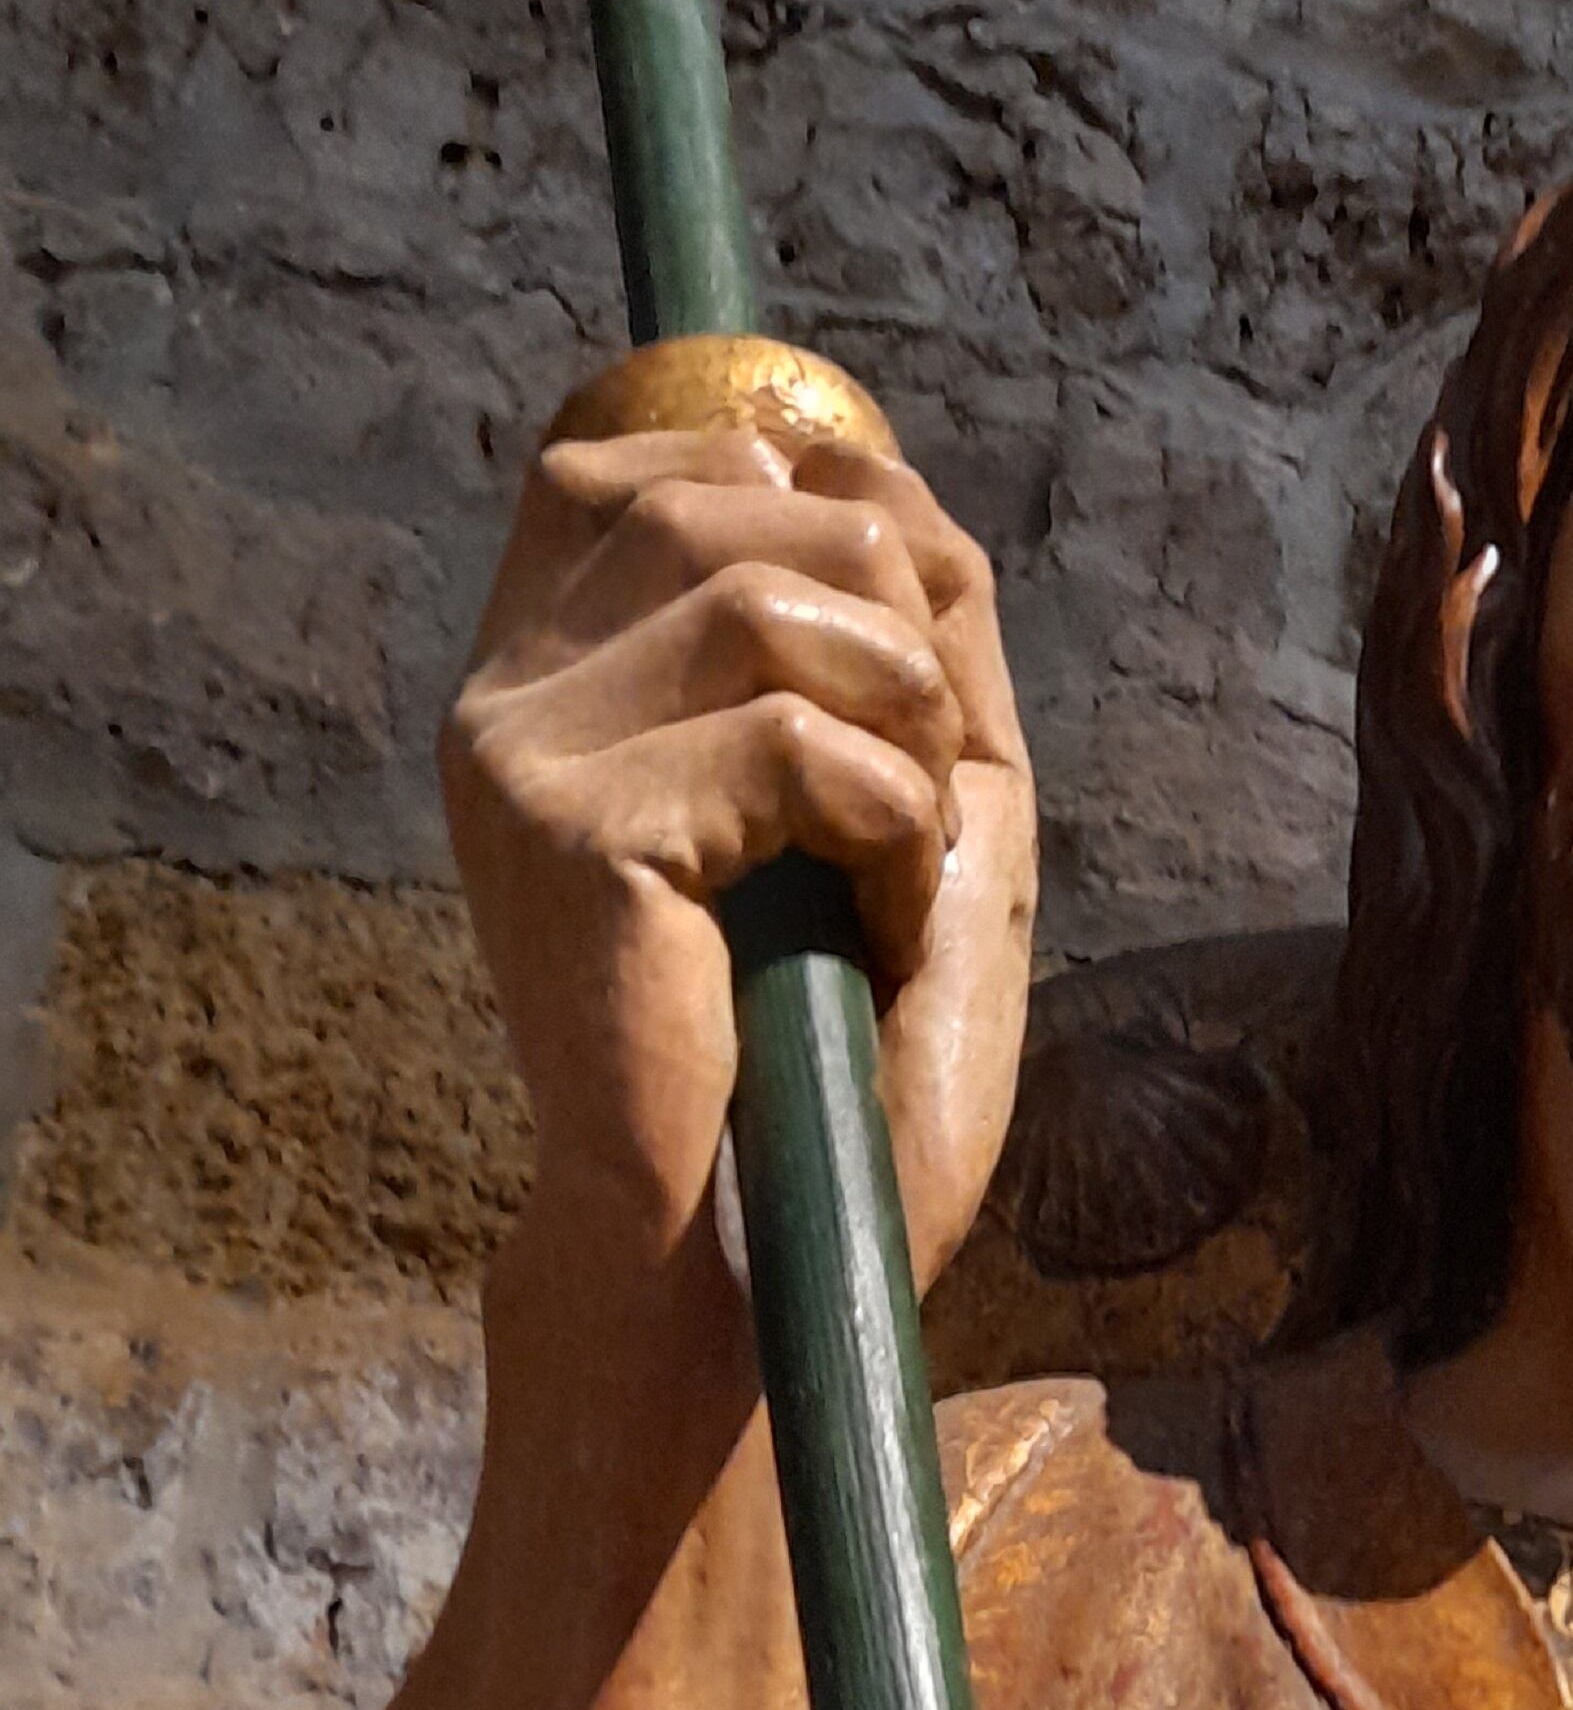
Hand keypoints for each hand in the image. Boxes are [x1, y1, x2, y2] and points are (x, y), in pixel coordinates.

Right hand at [442, 417, 1036, 1302]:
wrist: (750, 1254)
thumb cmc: (826, 1059)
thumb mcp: (888, 807)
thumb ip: (888, 644)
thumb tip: (882, 471)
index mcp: (549, 676)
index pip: (649, 455)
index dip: (812, 492)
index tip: (904, 627)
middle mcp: (505, 694)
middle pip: (743, 498)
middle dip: (902, 622)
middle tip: (931, 783)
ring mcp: (519, 756)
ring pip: (778, 602)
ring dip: (910, 734)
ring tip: (906, 866)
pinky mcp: (571, 834)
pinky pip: (797, 743)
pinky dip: (894, 833)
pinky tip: (877, 932)